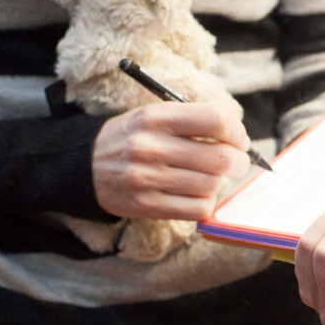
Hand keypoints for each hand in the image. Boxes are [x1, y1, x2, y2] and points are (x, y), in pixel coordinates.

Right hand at [92, 99, 249, 220]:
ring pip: (212, 185)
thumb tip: (237, 125)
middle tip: (236, 161)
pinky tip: (196, 193)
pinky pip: (199, 209)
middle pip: (221, 158)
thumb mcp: (156, 115)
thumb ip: (196, 117)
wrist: (86, 166)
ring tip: (207, 175)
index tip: (237, 138)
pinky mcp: (148, 206)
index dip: (237, 130)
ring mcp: (148, 179)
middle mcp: (151, 147)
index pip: (216, 120)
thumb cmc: (133, 137)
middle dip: (238, 160)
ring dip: (219, 181)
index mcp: (157, 118)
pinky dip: (206, 201)